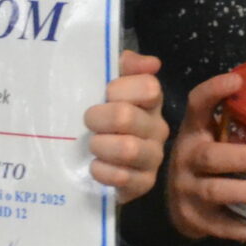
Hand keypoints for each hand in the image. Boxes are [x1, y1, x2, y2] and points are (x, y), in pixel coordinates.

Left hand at [85, 50, 168, 203]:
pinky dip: (102, 171)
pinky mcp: (144, 183)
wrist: (98, 161)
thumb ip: (126, 66)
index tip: (105, 94)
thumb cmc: (103, 117)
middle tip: (88, 122)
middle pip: (126, 117)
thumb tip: (151, 62)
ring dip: (100, 145)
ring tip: (92, 145)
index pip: (148, 87)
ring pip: (128, 148)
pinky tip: (94, 167)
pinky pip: (123, 178)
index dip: (120, 89)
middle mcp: (157, 128)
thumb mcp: (109, 85)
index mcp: (150, 102)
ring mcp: (152, 157)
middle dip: (98, 118)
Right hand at [164, 71, 245, 243]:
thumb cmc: (202, 163)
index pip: (196, 105)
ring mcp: (188, 191)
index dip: (214, 91)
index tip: (238, 80)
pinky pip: (225, 227)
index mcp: (193, 133)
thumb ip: (233, 124)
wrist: (171, 206)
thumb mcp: (207, 138)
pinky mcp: (196, 221)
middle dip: (244, 157)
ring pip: (217, 191)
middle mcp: (186, 159)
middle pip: (211, 157)